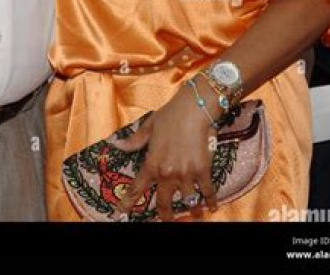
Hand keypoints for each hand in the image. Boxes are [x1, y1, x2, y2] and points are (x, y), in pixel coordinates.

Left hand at [114, 85, 217, 220]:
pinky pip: (207, 191)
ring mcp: (186, 174)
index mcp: (152, 163)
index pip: (137, 188)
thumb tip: (117, 145)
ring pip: (188, 201)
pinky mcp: (203, 171)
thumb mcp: (148, 127)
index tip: (120, 213)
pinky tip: (212, 207)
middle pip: (164, 203)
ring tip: (196, 215)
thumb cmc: (169, 115)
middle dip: (165, 215)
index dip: (128, 202)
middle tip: (166, 220)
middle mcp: (167, 173)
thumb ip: (134, 141)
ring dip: (193, 211)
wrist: (193, 109)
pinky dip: (211, 201)